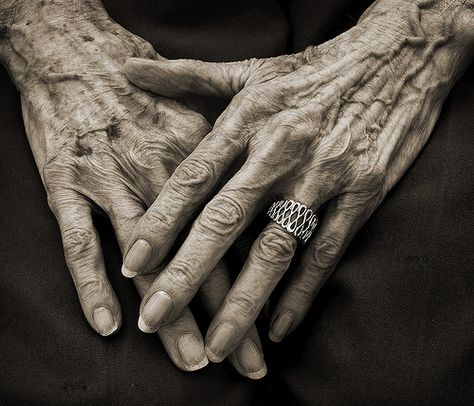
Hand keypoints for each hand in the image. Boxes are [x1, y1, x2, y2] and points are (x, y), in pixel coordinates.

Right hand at [1, 0, 265, 377]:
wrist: (77, 53)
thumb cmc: (146, 89)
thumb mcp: (200, 110)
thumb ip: (234, 157)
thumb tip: (268, 203)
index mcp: (204, 152)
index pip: (239, 229)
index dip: (258, 282)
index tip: (274, 328)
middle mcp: (162, 169)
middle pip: (204, 252)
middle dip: (228, 311)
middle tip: (246, 362)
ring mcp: (112, 176)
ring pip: (147, 256)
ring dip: (170, 311)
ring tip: (191, 358)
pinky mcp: (66, 180)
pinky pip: (79, 239)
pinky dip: (90, 282)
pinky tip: (106, 324)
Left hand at [123, 0, 473, 360]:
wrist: (394, 59)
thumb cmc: (312, 69)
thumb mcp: (248, 68)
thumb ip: (186, 76)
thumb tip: (130, 69)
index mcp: (248, 118)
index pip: (192, 178)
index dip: (159, 223)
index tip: (132, 264)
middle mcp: (281, 150)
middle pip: (225, 221)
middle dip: (187, 274)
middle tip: (156, 318)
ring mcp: (324, 174)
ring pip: (276, 248)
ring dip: (244, 302)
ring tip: (217, 346)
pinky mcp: (363, 192)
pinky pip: (326, 252)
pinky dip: (302, 294)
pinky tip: (278, 328)